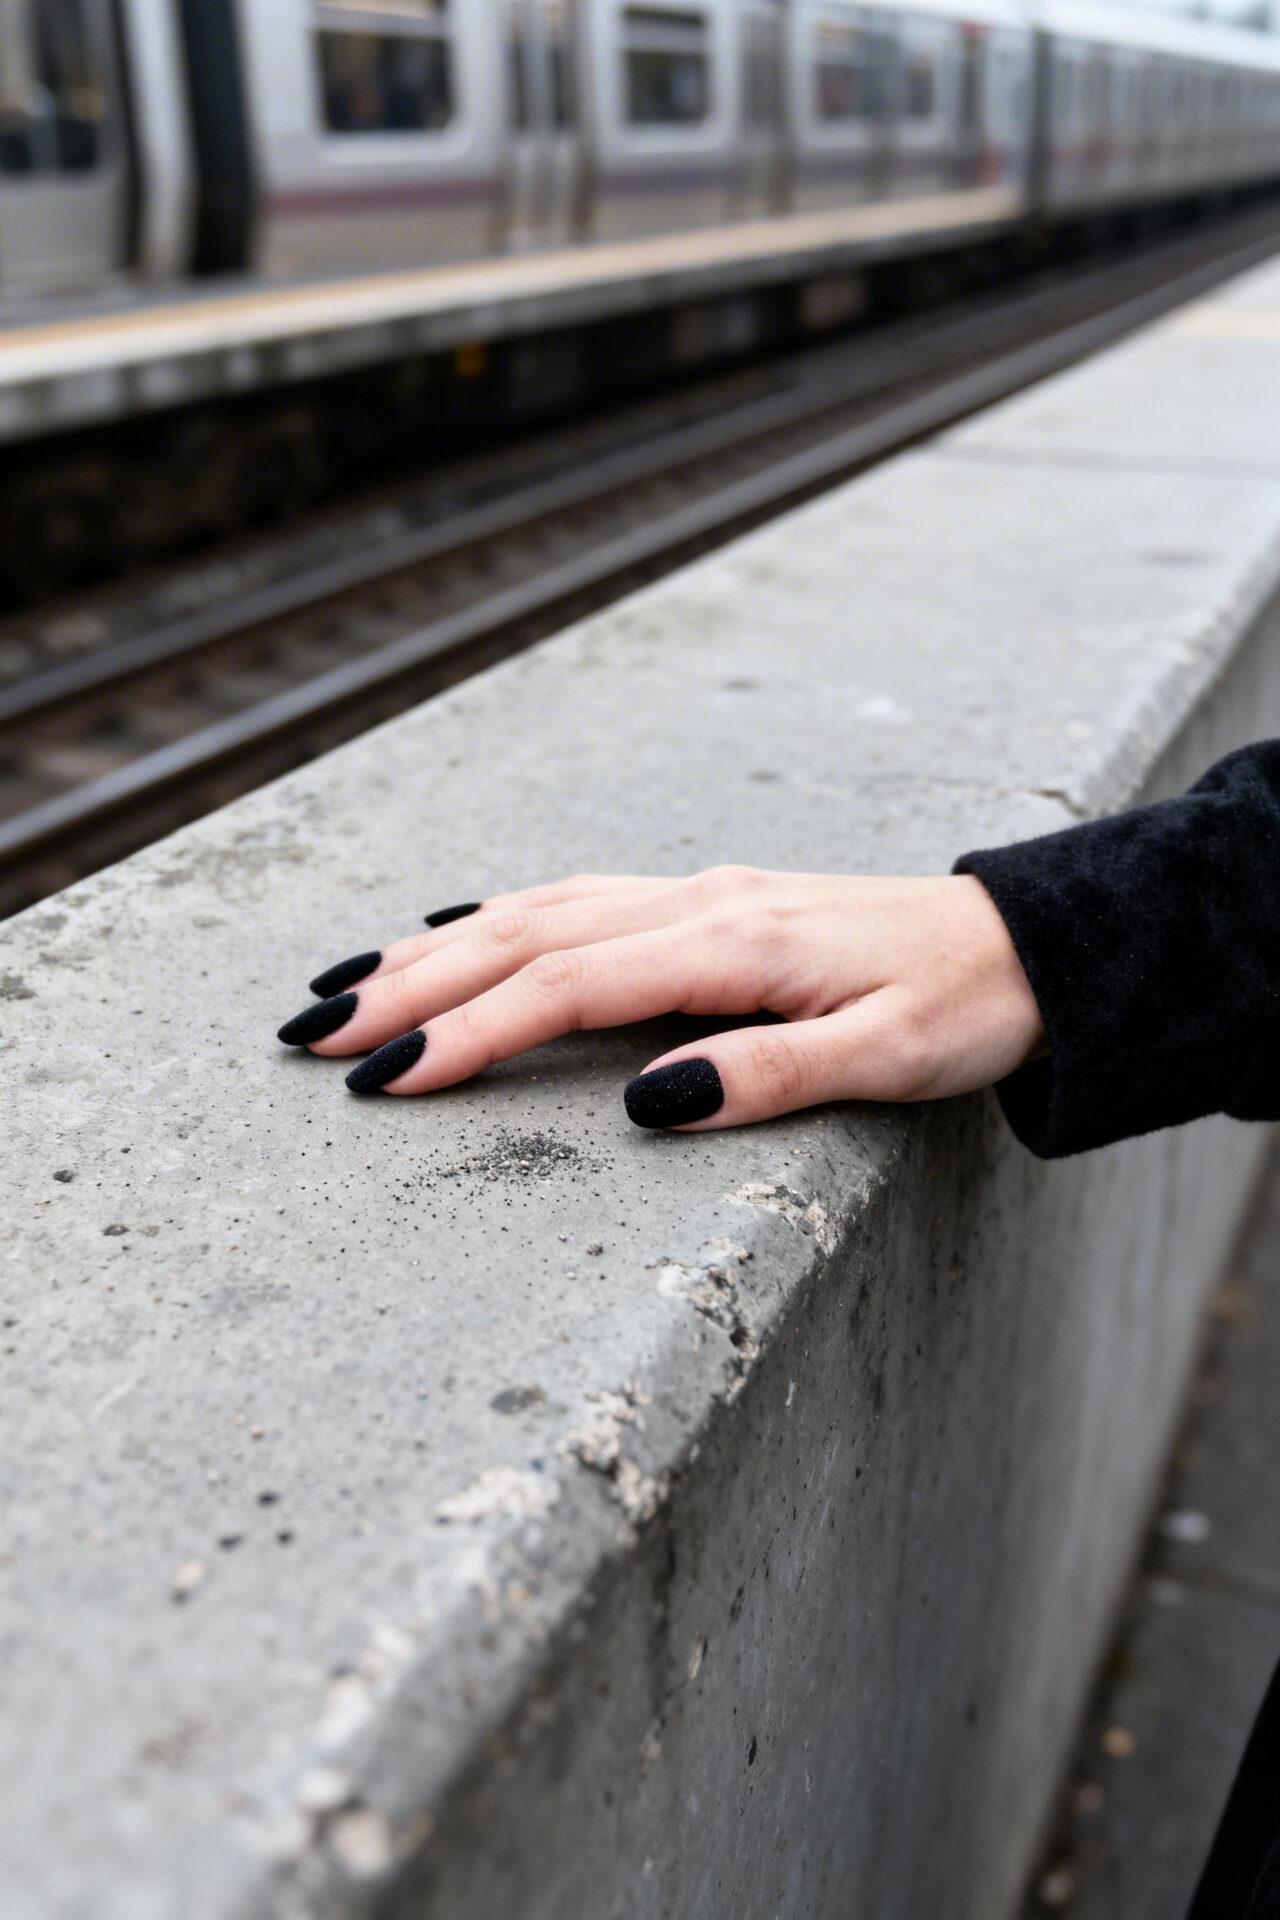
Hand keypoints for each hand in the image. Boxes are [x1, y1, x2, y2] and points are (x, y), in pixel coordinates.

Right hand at [278, 868, 1045, 1129]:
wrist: (1028, 942)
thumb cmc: (968, 1005)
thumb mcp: (893, 1055)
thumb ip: (770, 1072)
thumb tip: (646, 1099)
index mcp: (734, 942)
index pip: (569, 986)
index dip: (472, 1033)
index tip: (388, 1080)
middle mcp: (699, 904)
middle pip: (524, 936)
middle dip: (413, 986)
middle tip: (314, 1036)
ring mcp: (698, 896)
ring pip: (536, 909)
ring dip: (435, 948)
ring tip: (346, 987)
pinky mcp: (706, 904)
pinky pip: (575, 901)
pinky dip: (497, 919)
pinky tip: (455, 934)